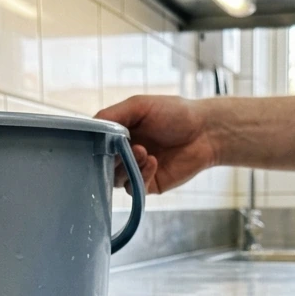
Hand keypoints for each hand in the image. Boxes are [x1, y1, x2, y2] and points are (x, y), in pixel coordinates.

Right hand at [95, 95, 218, 193]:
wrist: (205, 131)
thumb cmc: (174, 113)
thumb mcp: (139, 106)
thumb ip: (112, 115)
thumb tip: (89, 127)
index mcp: (118, 134)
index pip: (95, 145)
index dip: (95, 145)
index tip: (102, 141)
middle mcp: (123, 154)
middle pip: (102, 165)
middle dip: (111, 158)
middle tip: (129, 146)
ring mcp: (135, 170)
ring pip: (115, 179)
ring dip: (126, 166)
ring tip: (144, 152)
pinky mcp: (149, 185)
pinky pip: (133, 189)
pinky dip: (139, 176)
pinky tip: (153, 162)